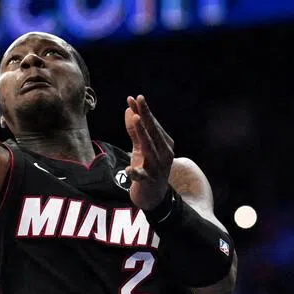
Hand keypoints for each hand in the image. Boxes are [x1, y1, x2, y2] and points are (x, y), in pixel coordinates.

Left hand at [124, 94, 174, 210]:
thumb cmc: (147, 167)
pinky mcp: (148, 182)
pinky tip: (129, 169)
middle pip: (153, 132)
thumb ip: (134, 130)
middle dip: (145, 115)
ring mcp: (157, 168)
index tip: (134, 97)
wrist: (153, 196)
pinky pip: (141, 176)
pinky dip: (136, 173)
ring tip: (136, 119)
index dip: (144, 110)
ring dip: (142, 133)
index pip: (153, 124)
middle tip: (137, 99)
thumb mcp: (140, 147)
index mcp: (164, 143)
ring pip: (149, 148)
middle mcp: (164, 153)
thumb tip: (129, 109)